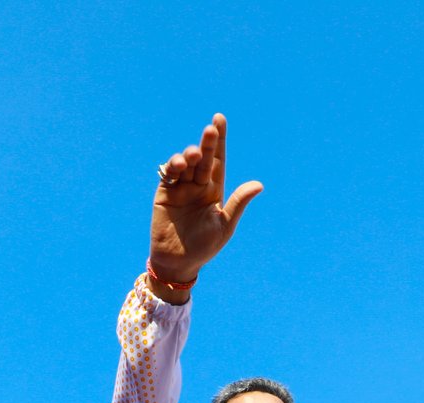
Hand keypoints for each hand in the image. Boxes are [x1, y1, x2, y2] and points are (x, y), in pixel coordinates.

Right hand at [147, 113, 262, 296]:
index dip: (219, 141)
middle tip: (211, 128)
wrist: (177, 262)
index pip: (218, 160)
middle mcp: (197, 185)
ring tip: (192, 157)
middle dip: (207, 142)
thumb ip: (238, 203)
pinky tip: (179, 165)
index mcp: (214, 190)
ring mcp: (180, 188)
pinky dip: (172, 166)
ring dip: (189, 156)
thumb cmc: (204, 247)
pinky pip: (168, 174)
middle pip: (203, 158)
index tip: (220, 119)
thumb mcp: (224, 225)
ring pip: (185, 163)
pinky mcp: (164, 193)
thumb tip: (259, 184)